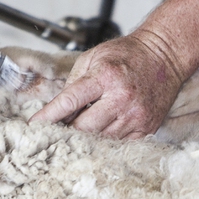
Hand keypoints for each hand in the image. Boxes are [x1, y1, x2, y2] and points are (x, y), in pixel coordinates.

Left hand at [29, 31, 187, 139]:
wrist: (164, 56)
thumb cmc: (128, 54)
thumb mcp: (93, 56)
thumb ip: (73, 82)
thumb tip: (57, 109)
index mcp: (105, 76)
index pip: (69, 102)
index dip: (48, 116)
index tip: (33, 125)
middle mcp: (121, 98)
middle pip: (84, 128)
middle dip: (66, 131)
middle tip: (55, 131)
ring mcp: (136, 116)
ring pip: (100, 140)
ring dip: (86, 138)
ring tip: (79, 130)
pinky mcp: (147, 127)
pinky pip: (119, 144)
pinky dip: (106, 141)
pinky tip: (100, 132)